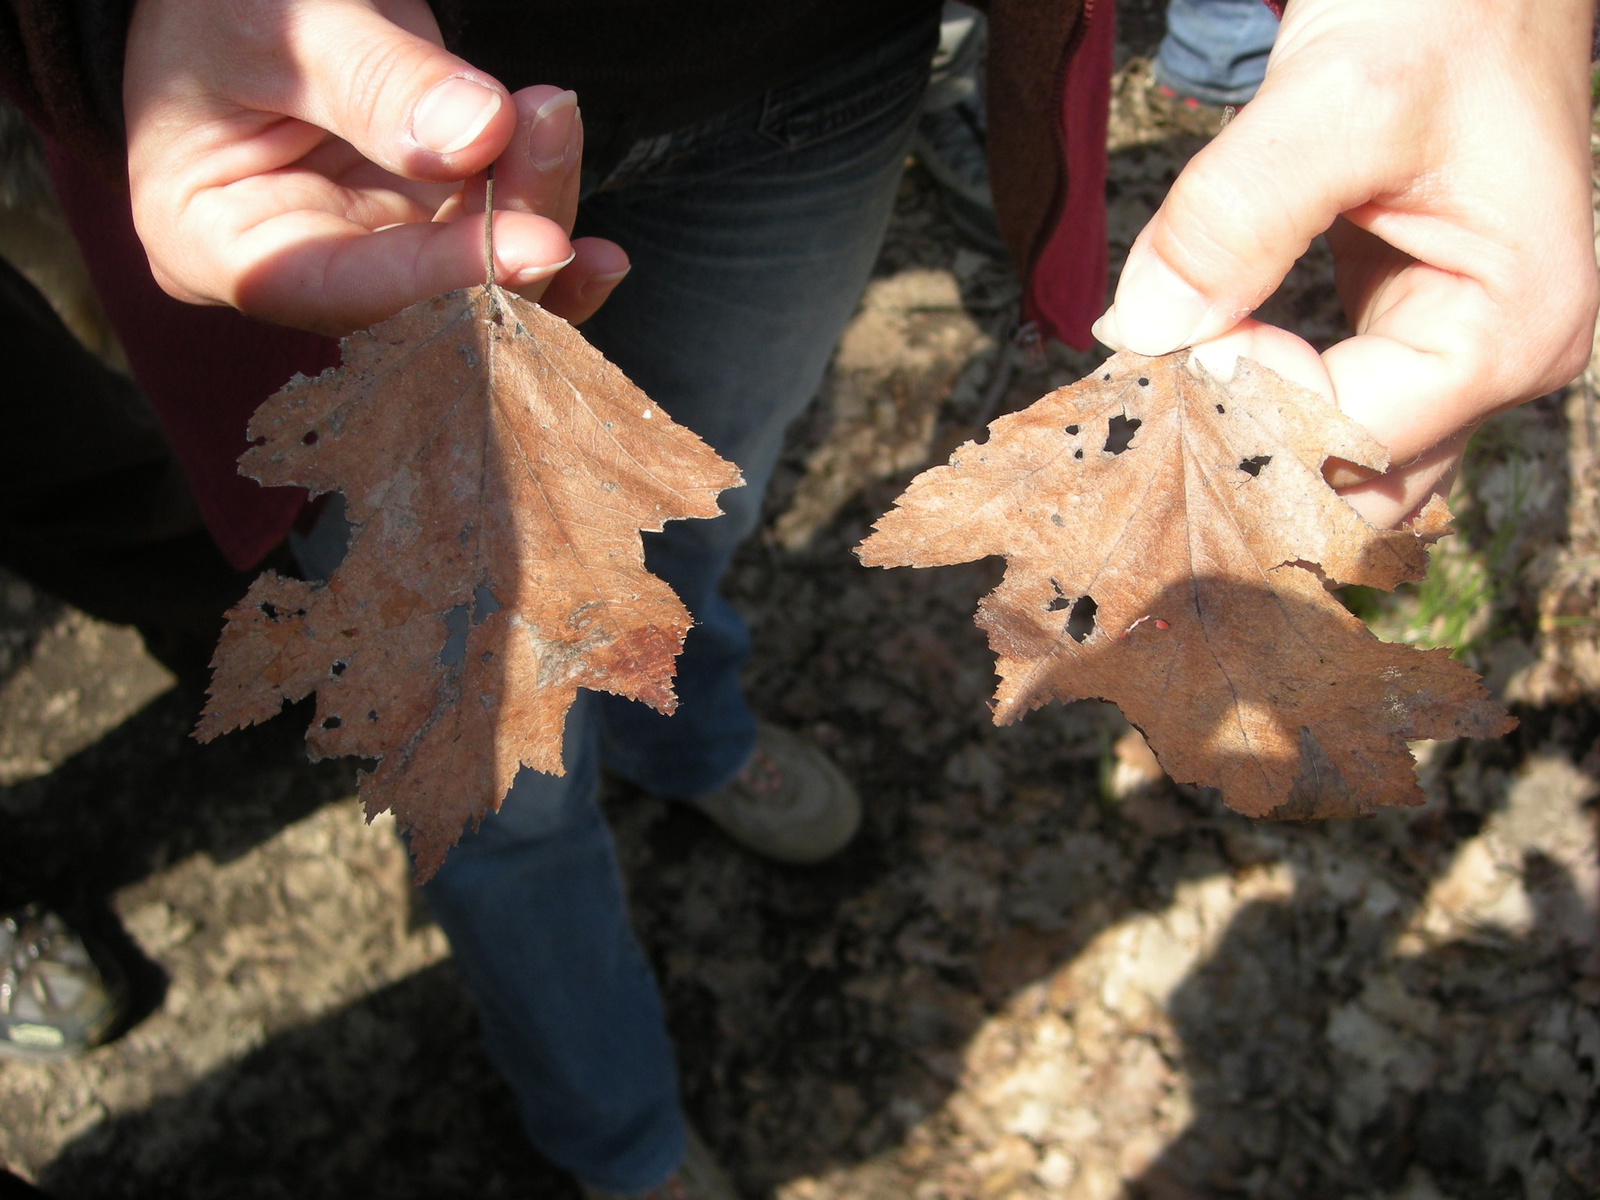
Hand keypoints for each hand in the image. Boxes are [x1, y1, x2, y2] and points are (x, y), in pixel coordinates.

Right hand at [123, 0, 629, 334]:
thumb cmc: (224, 5)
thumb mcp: (279, 21)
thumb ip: (373, 80)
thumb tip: (480, 134)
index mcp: (216, 241)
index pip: (340, 287)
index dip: (441, 276)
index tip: (536, 243)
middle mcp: (299, 273)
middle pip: (423, 299)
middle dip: (506, 229)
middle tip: (551, 125)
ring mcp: (369, 258)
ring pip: (474, 281)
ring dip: (536, 211)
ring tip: (555, 118)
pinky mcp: (422, 236)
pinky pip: (494, 263)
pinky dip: (549, 245)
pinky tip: (606, 255)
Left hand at [1092, 0, 1598, 527]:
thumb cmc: (1442, 9)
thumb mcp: (1337, 97)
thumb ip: (1236, 216)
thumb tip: (1143, 328)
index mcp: (1512, 330)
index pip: (1347, 439)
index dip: (1243, 406)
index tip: (1169, 337)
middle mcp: (1494, 366)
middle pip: (1349, 485)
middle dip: (1243, 457)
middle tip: (1146, 398)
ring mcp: (1449, 356)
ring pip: (1332, 460)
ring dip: (1243, 436)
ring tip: (1161, 383)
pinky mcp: (1399, 332)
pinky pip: (1319, 403)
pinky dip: (1252, 395)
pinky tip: (1191, 360)